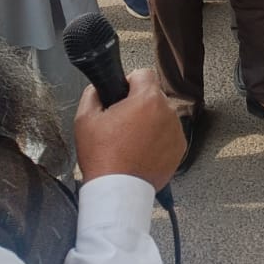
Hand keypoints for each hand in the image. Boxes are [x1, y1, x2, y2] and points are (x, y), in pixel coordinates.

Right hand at [74, 68, 184, 190]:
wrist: (117, 190)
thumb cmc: (103, 158)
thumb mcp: (85, 120)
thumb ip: (92, 94)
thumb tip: (98, 88)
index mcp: (147, 100)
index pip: (144, 73)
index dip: (130, 81)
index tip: (123, 92)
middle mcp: (167, 112)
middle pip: (153, 96)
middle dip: (138, 104)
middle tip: (121, 122)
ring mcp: (175, 131)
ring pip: (161, 116)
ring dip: (149, 122)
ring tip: (129, 141)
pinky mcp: (179, 149)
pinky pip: (168, 135)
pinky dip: (157, 140)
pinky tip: (140, 151)